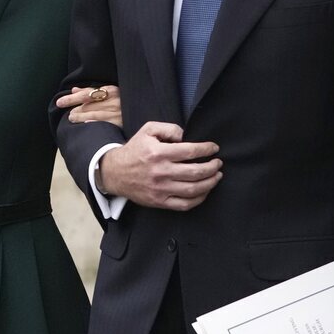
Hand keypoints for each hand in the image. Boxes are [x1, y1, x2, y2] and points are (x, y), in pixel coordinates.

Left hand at [55, 85, 122, 127]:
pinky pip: (105, 123)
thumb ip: (93, 92)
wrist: (144, 109)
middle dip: (76, 109)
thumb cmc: (125, 103)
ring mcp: (118, 111)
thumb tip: (74, 90)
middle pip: (89, 104)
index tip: (60, 102)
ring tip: (72, 119)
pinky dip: (95, 123)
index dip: (72, 98)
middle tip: (69, 115)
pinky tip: (86, 125)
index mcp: (111, 90)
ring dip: (81, 117)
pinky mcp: (121, 122)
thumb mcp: (111, 93)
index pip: (87, 93)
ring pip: (95, 113)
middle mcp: (114, 99)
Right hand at [98, 121, 221, 210]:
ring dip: (210, 183)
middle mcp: (161, 172)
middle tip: (218, 163)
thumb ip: (170, 129)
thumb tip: (187, 136)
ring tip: (216, 176)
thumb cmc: (134, 150)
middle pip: (195, 172)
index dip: (207, 149)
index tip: (214, 148)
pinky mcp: (159, 202)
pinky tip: (204, 191)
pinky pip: (184, 204)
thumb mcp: (148, 130)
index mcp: (159, 153)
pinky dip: (198, 199)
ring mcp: (160, 189)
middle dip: (212, 167)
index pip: (191, 151)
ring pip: (193, 190)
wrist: (115, 173)